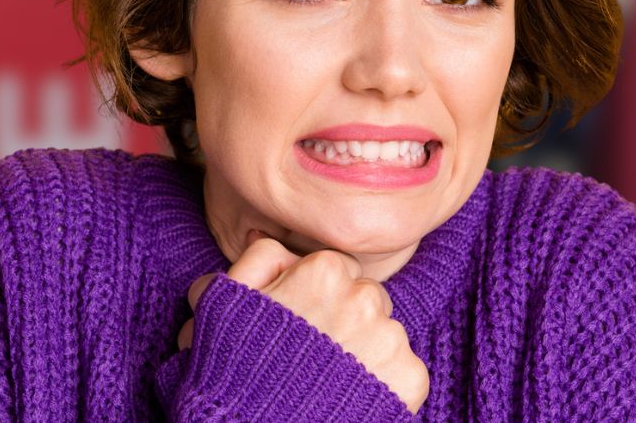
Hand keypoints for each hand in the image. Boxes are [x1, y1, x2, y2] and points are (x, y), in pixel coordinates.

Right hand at [179, 230, 429, 413]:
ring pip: (386, 335)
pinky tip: (351, 401)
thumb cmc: (235, 373)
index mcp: (324, 269)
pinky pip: (406, 372)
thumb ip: (255, 259)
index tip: (303, 328)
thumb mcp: (225, 303)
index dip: (319, 301)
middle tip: (316, 358)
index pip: (339, 272)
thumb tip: (268, 234)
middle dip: (346, 323)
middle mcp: (365, 296)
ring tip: (330, 383)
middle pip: (367, 299)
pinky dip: (386, 386)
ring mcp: (391, 338)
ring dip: (366, 354)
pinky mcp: (410, 377)